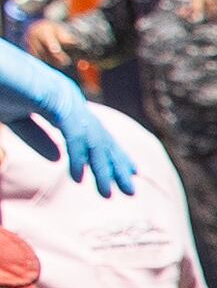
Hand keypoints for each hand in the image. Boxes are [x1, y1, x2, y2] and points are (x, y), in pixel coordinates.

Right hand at [0, 46, 136, 197]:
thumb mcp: (15, 117)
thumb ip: (36, 136)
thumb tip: (59, 159)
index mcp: (63, 100)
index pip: (94, 130)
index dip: (111, 152)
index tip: (128, 171)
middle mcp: (69, 96)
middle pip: (100, 136)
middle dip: (115, 163)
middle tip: (129, 190)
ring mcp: (64, 95)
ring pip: (92, 137)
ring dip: (101, 166)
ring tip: (107, 192)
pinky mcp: (54, 97)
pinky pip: (73, 132)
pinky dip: (77, 155)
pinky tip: (78, 176)